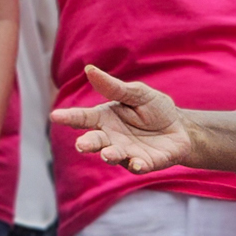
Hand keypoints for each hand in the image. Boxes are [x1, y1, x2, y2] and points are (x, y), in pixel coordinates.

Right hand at [51, 63, 194, 173]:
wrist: (180, 128)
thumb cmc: (154, 109)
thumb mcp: (137, 93)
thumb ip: (113, 87)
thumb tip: (89, 69)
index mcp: (105, 118)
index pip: (83, 118)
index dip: (69, 117)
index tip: (55, 116)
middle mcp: (111, 138)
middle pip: (95, 141)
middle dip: (88, 143)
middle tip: (81, 145)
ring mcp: (127, 153)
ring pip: (113, 155)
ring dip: (110, 155)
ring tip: (107, 154)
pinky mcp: (145, 163)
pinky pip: (138, 166)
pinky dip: (137, 165)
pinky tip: (137, 163)